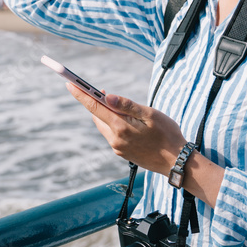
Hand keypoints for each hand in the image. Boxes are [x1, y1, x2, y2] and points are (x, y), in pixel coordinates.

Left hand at [66, 82, 185, 176]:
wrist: (177, 163)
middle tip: (101, 90)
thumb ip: (127, 105)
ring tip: (121, 107)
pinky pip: (112, 134)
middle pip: (97, 116)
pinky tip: (128, 121)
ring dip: (106, 114)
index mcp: (121, 128)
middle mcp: (115, 140)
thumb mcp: (150, 114)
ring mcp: (118, 148)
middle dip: (96, 102)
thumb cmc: (168, 135)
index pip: (94, 107)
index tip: (69, 83)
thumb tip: (106, 96)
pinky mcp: (122, 153)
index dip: (80, 94)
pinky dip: (114, 124)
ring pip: (104, 125)